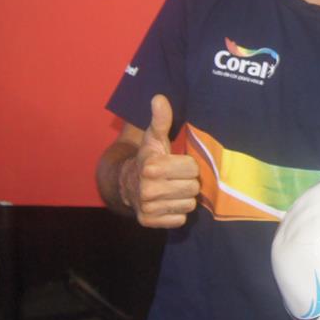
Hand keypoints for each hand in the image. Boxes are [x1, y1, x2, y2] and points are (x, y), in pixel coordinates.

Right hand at [120, 94, 199, 227]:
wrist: (126, 184)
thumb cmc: (148, 158)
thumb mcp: (154, 138)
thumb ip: (161, 120)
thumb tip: (159, 97)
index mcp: (151, 167)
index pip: (192, 168)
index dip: (187, 165)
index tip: (176, 163)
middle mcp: (148, 189)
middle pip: (193, 188)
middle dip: (187, 182)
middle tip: (175, 178)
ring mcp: (148, 207)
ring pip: (189, 205)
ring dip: (183, 197)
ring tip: (171, 190)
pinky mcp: (150, 222)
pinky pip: (180, 220)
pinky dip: (176, 213)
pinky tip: (167, 203)